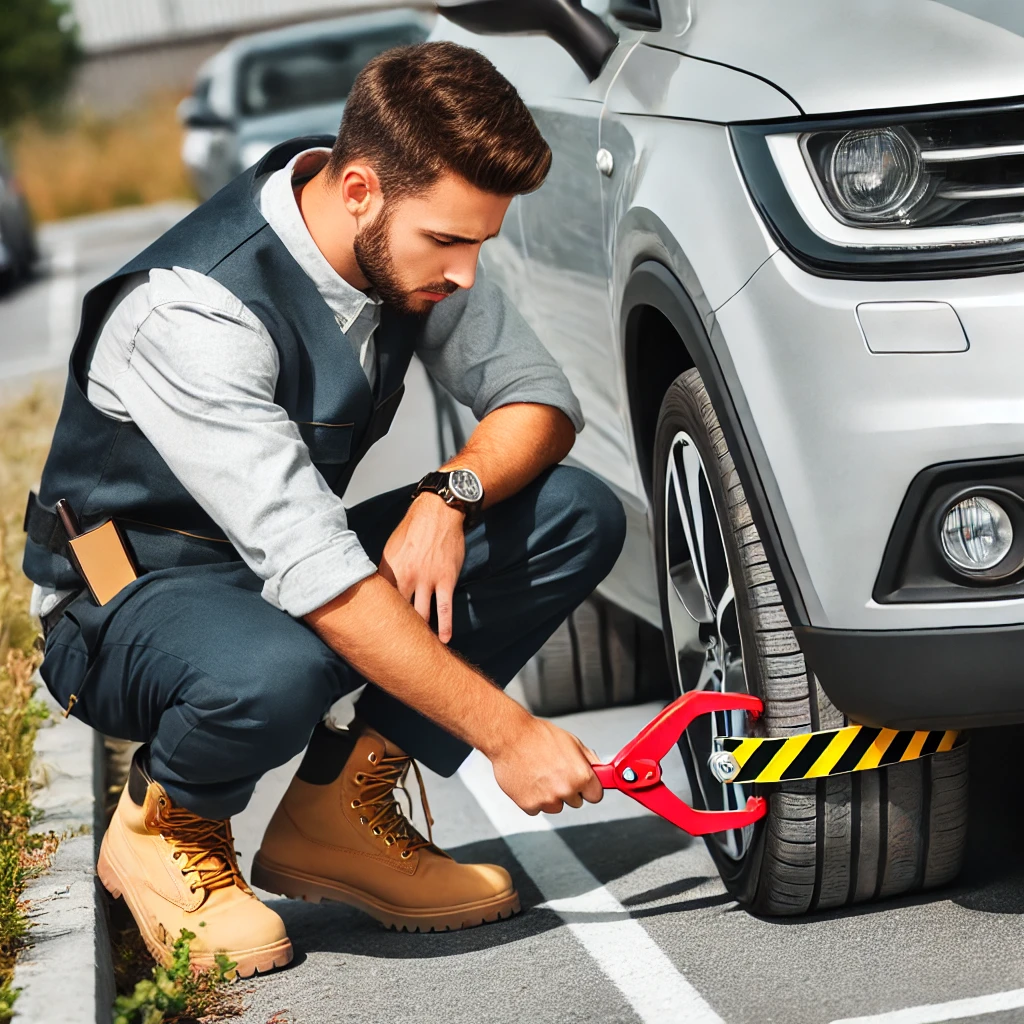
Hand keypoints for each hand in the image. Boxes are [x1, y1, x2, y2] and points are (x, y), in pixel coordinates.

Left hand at [379, 493, 464, 642]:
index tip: (371, 637)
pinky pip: (445, 608)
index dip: (374, 620)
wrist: (438, 513)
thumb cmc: (413, 529)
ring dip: (418, 634)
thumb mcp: (391, 548)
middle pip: (397, 613)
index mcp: (388, 570)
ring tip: (414, 652)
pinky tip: (443, 641)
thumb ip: (385, 571)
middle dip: (393, 633)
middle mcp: (406, 577)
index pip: (377, 602)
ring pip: (421, 615)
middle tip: (391, 653)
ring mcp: (427, 580)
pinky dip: (444, 627)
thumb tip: (377, 590)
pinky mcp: (445, 580)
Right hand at [488, 717, 603, 814]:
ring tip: (540, 774)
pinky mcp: (529, 805)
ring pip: (556, 807)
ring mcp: (547, 800)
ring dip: (550, 796)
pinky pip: (537, 808)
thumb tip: (600, 772)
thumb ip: (589, 761)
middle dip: (568, 790)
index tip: (583, 784)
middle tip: (555, 772)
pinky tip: (530, 780)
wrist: (510, 737)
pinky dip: (533, 798)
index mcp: (581, 775)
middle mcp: (566, 790)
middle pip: (575, 802)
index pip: (595, 796)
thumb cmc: (538, 736)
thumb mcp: (572, 742)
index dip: (588, 788)